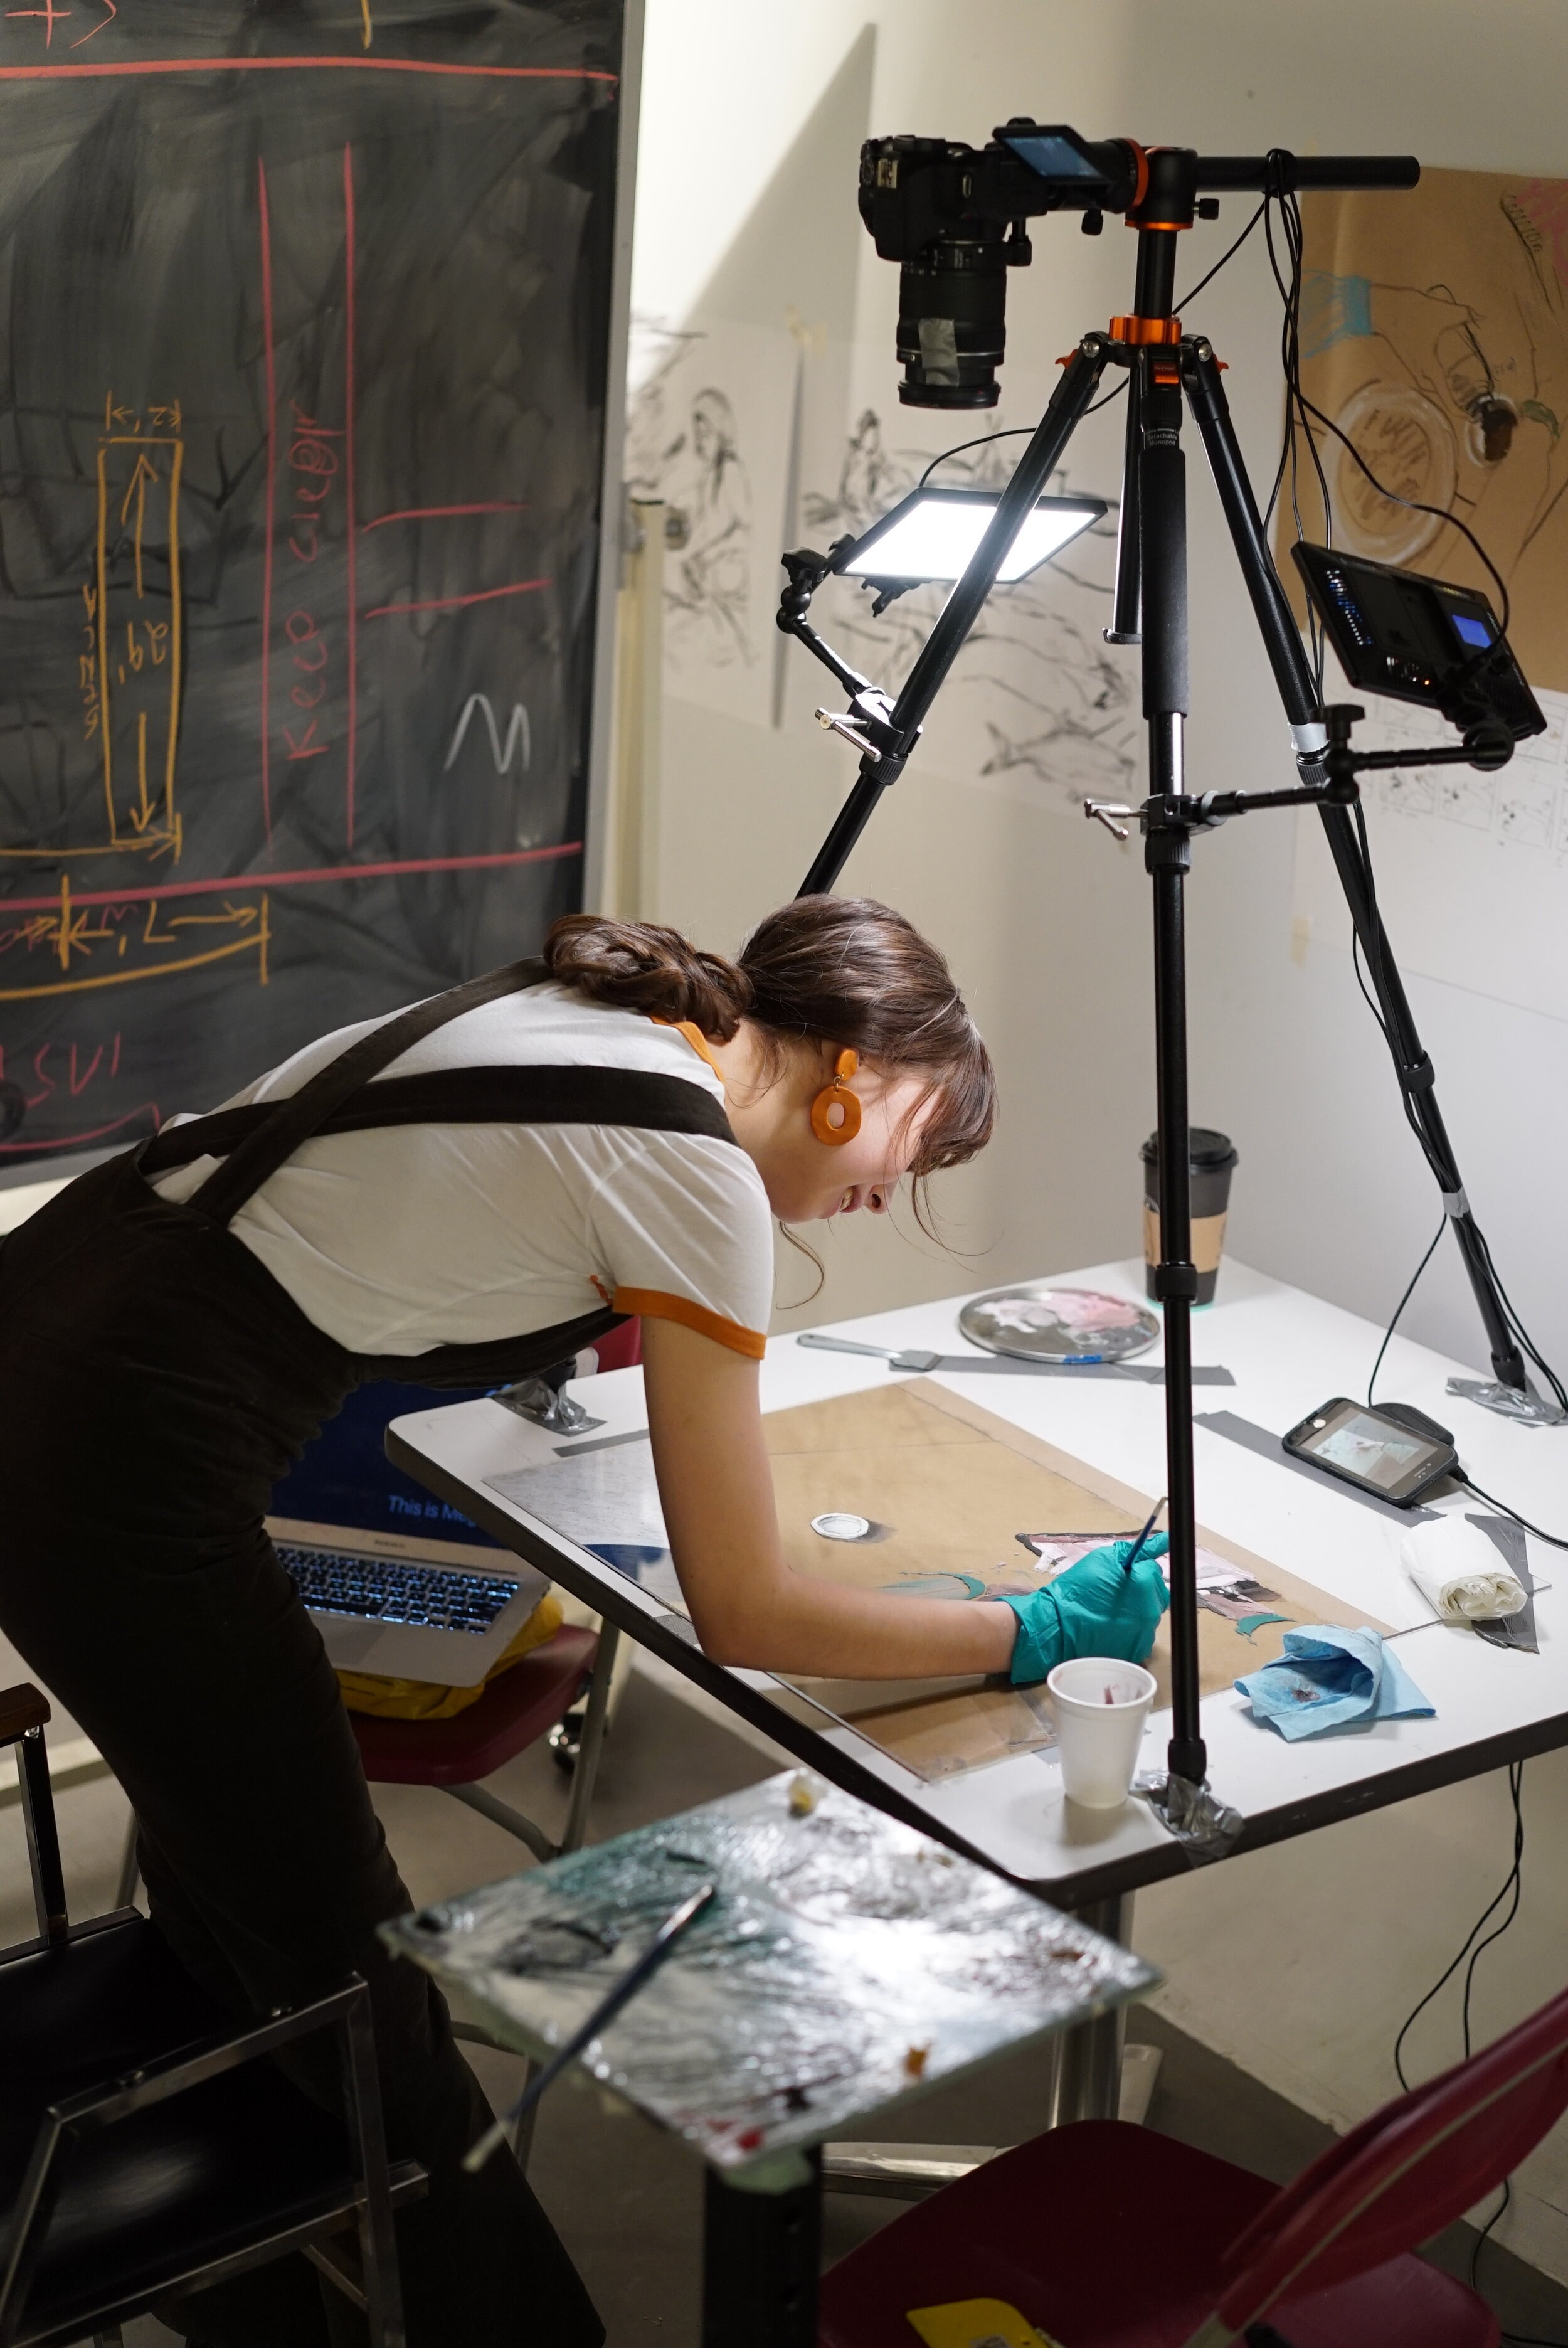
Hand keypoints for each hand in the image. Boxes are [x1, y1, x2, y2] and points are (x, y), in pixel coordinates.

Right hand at [1000, 1535, 1170, 1685]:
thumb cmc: (1077, 1590)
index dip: (1137, 1570)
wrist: (1058, 1628)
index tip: (1122, 1575)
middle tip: (1117, 1593)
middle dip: (1144, 1590)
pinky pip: (1142, 1635)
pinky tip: (1112, 1628)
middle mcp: (1151, 1610)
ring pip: (1151, 1615)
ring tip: (1111, 1612)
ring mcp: (1146, 1633)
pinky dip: (1132, 1631)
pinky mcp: (1138, 1651)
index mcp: (1145, 1583)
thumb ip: (1136, 1552)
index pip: (1155, 1569)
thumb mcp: (1102, 1560)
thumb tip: (1165, 1539)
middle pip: (1159, 1593)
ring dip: (1138, 1611)